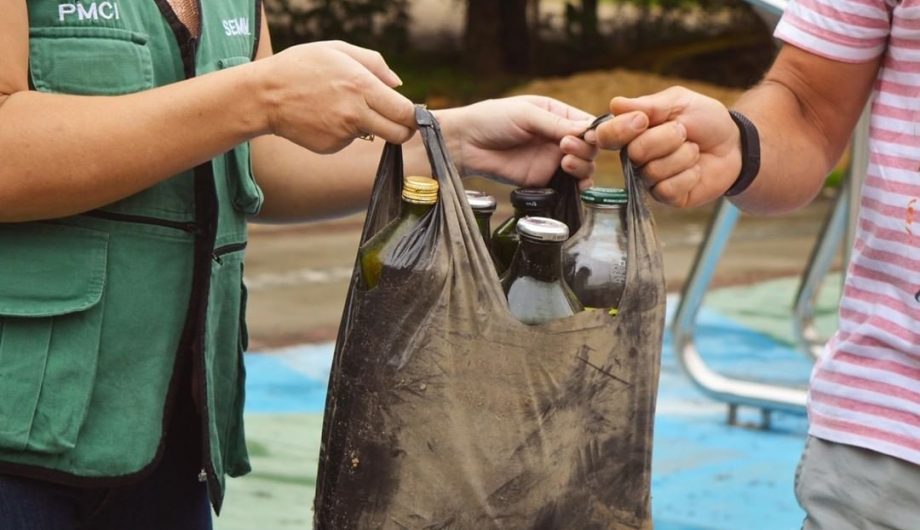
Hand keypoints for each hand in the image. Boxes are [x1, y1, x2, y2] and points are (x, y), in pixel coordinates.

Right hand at [255, 41, 415, 153]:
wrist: (264, 95)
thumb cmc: (301, 66)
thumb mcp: (337, 49)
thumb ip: (374, 63)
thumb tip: (398, 84)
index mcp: (362, 87)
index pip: (405, 112)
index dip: (414, 116)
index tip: (412, 114)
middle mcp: (355, 114)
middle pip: (399, 134)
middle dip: (404, 130)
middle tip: (398, 122)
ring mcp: (343, 134)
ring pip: (373, 135)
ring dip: (368, 125)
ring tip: (340, 105)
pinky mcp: (331, 147)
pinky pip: (349, 140)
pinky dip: (344, 131)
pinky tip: (325, 116)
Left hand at [436, 96, 597, 189]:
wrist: (465, 144)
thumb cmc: (491, 120)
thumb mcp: (526, 114)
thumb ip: (556, 124)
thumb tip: (588, 131)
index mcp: (556, 115)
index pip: (587, 124)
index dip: (593, 132)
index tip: (588, 137)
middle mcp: (557, 137)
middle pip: (590, 146)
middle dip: (585, 148)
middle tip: (565, 147)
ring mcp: (551, 159)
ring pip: (584, 165)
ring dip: (582, 165)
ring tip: (564, 161)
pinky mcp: (543, 179)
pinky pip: (569, 184)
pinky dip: (578, 185)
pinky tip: (574, 182)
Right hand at [589, 87, 741, 207]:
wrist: (734, 145)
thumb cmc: (705, 120)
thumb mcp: (679, 102)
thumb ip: (648, 105)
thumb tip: (615, 104)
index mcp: (632, 131)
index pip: (605, 135)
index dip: (620, 129)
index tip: (643, 120)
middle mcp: (635, 157)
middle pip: (634, 152)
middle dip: (667, 138)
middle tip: (685, 132)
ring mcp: (649, 179)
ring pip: (653, 171)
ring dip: (682, 156)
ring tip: (694, 150)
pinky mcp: (667, 197)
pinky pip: (667, 189)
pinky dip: (688, 176)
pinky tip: (696, 170)